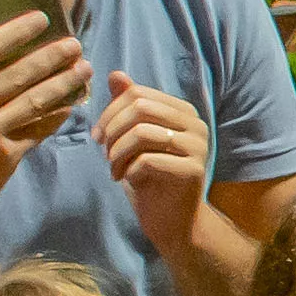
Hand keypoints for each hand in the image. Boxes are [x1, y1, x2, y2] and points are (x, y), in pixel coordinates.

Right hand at [0, 14, 88, 234]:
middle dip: (50, 57)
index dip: (14, 33)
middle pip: (15, 75)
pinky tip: (71, 105)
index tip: (40, 20)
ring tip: (84, 70)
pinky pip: (37, 131)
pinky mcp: (3, 157)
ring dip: (62, 84)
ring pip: (32, 102)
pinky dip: (55, 118)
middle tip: (75, 45)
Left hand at [93, 80, 220, 259]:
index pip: (138, 93)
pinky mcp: (193, 170)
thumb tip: (115, 74)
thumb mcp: (133, 140)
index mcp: (182, 111)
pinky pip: (148, 160)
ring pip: (142, 133)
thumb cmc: (150, 178)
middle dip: (112, 130)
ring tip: (112, 169)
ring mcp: (198, 147)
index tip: (97, 136)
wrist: (173, 221)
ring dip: (117, 153)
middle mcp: (195, 124)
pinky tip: (126, 180)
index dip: (110, 111)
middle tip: (103, 153)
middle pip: (140, 108)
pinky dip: (128, 170)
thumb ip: (127, 107)